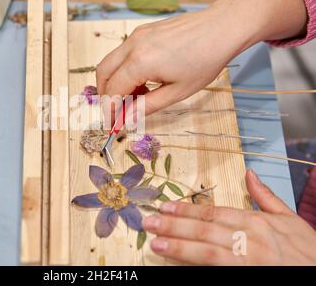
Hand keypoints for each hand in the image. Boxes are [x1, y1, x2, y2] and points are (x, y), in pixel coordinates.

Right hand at [96, 0, 306, 115]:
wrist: (221, 28)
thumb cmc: (205, 61)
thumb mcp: (177, 92)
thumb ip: (147, 106)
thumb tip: (127, 119)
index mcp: (139, 63)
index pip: (113, 90)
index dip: (110, 109)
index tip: (113, 123)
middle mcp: (132, 46)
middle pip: (103, 73)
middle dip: (106, 94)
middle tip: (117, 110)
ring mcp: (136, 35)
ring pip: (111, 61)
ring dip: (114, 81)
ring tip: (135, 97)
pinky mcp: (142, 31)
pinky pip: (122, 52)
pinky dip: (124, 69)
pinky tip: (142, 80)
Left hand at [142, 170, 315, 264]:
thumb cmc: (308, 252)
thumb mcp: (290, 220)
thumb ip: (266, 197)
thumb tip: (249, 174)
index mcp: (257, 222)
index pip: (214, 213)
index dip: (187, 210)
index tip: (165, 207)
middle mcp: (251, 240)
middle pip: (205, 230)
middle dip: (174, 225)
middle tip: (149, 222)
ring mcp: (248, 262)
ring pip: (207, 252)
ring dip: (179, 246)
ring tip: (156, 242)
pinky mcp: (245, 278)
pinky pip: (216, 271)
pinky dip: (195, 265)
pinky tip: (177, 262)